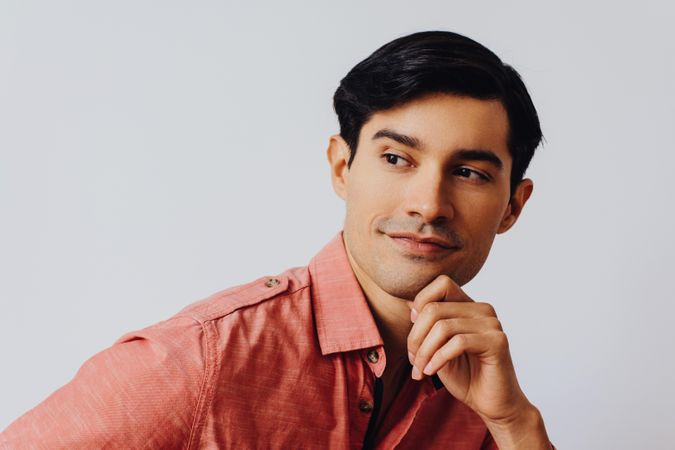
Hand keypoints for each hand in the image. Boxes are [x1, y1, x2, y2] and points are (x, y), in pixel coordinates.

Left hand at [407, 274, 533, 426]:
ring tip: (420, 370)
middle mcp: (483, 310)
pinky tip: (431, 371)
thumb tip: (410, 304)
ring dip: (424, 352)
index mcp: (470, 306)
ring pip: (442, 327)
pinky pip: (457, 342)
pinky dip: (438, 358)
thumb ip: (428, 325)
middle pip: (434, 308)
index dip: (421, 302)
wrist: (492, 404)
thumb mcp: (438, 348)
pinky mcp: (497, 342)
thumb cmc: (465, 376)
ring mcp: (492, 324)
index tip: (414, 330)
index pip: (442, 283)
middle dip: (415, 337)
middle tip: (413, 361)